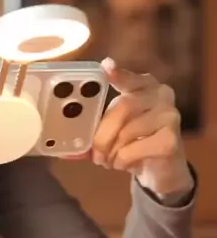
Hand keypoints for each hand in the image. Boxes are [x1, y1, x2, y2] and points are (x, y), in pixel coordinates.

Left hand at [92, 58, 193, 198]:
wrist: (162, 170)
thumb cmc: (134, 143)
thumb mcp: (113, 132)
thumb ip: (94, 130)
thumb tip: (66, 148)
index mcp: (144, 86)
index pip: (130, 78)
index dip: (119, 74)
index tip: (106, 67)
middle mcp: (160, 95)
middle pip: (122, 107)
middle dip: (102, 135)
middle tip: (95, 154)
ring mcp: (169, 116)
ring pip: (126, 132)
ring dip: (110, 152)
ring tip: (109, 161)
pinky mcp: (171, 140)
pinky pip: (133, 151)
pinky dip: (121, 161)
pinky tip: (125, 164)